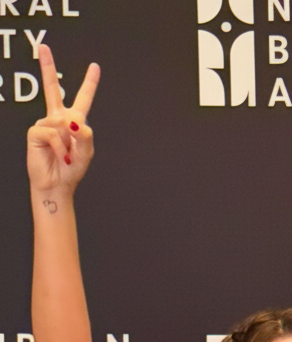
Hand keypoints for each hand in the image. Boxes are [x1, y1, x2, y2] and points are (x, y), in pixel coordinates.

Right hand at [27, 44, 98, 193]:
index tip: (95, 66)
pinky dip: (60, 146)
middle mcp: (58, 119)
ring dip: (68, 142)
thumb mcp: (86, 153)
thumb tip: (74, 121)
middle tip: (43, 47)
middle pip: (52, 89)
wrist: (57, 184)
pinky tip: (59, 155)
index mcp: (75, 122)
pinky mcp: (35, 132)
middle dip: (46, 67)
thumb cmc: (72, 169)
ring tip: (66, 155)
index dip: (89, 83)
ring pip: (62, 123)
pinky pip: (52, 133)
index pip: (83, 99)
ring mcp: (45, 124)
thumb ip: (85, 135)